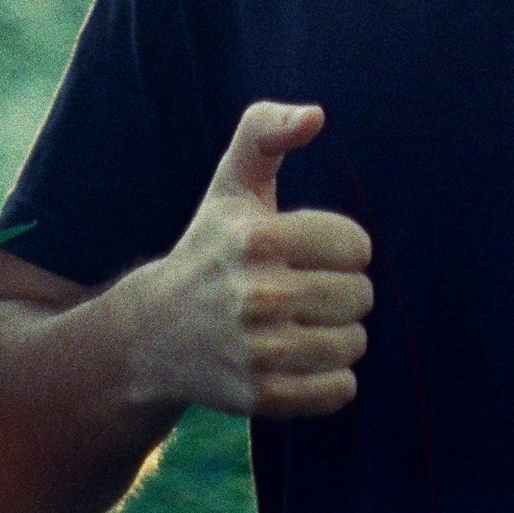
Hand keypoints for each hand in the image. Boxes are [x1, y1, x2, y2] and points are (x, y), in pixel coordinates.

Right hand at [125, 101, 371, 418]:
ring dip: (339, 335)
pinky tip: (301, 361)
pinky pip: (341, 390)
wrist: (152, 334)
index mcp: (257, 239)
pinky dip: (333, 379)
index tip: (306, 252)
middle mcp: (257, 296)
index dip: (339, 247)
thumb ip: (267, 130)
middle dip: (341, 291)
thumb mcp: (231, 183)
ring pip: (354, 343)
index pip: (356, 246)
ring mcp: (259, 352)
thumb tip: (316, 115)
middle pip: (360, 296)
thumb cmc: (210, 248)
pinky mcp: (262, 397)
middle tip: (303, 292)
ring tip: (302, 325)